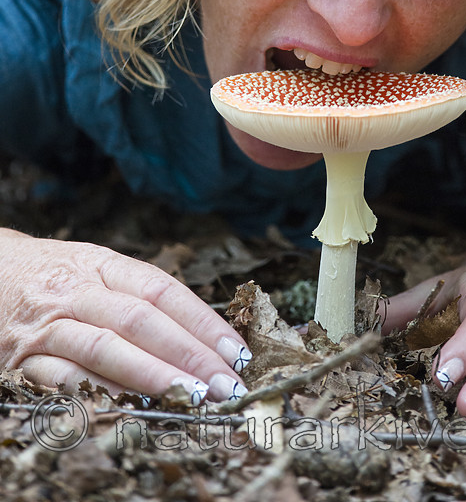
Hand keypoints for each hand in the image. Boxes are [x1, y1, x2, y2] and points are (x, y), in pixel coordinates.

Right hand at [0, 228, 251, 401]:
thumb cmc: (57, 276)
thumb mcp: (98, 269)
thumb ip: (141, 294)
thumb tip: (205, 332)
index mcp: (104, 265)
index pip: (162, 290)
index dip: (202, 321)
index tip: (236, 352)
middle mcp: (78, 291)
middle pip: (141, 321)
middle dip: (189, 354)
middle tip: (225, 384)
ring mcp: (48, 325)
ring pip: (106, 349)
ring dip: (153, 376)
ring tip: (192, 398)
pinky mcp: (21, 359)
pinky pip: (63, 379)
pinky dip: (98, 393)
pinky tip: (131, 407)